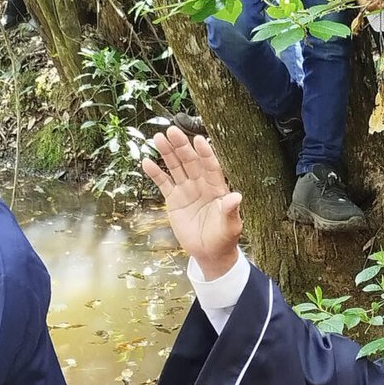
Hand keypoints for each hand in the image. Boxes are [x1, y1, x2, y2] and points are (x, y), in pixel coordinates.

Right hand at [142, 123, 243, 277]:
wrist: (209, 253)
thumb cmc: (223, 238)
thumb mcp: (230, 226)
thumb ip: (230, 210)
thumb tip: (236, 196)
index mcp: (217, 188)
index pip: (211, 166)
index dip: (205, 154)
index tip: (199, 140)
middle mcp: (201, 185)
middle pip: (191, 161)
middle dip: (182, 146)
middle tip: (172, 131)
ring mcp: (187, 190)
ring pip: (176, 167)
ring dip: (167, 153)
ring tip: (158, 138)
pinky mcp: (174, 200)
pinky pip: (163, 183)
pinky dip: (156, 173)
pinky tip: (147, 162)